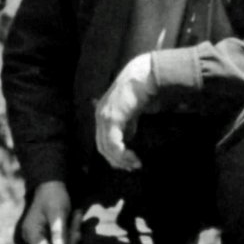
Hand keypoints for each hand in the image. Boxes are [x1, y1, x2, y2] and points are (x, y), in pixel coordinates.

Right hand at [20, 181, 82, 243]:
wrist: (52, 187)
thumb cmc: (52, 196)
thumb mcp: (57, 211)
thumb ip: (58, 229)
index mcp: (31, 232)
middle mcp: (34, 238)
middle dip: (69, 242)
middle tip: (77, 226)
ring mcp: (43, 238)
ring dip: (73, 235)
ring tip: (77, 216)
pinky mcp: (50, 237)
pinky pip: (63, 242)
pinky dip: (71, 233)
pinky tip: (75, 219)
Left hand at [94, 53, 155, 169]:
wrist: (144, 76)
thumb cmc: (140, 91)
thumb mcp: (131, 112)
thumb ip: (126, 125)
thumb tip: (126, 140)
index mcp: (102, 114)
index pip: (102, 141)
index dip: (113, 155)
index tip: (127, 163)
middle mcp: (100, 116)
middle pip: (102, 147)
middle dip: (116, 161)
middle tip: (131, 168)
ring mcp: (104, 117)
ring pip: (106, 147)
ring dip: (121, 159)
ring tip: (135, 164)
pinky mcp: (112, 118)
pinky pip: (113, 143)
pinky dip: (122, 153)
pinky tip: (133, 157)